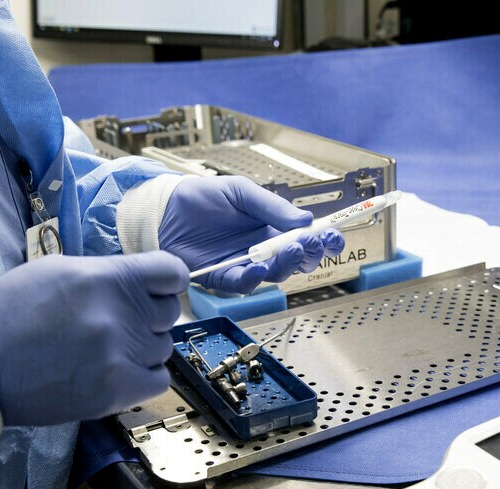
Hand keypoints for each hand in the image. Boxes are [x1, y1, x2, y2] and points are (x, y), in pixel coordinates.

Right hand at [0, 252, 187, 425]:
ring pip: (163, 347)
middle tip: (120, 323)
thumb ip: (106, 274)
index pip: (172, 272)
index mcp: (106, 278)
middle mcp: (120, 314)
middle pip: (169, 312)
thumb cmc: (10, 313)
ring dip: (144, 348)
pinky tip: (119, 371)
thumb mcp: (58, 271)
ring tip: (109, 350)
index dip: (168, 281)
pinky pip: (160, 379)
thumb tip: (141, 283)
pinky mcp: (117, 390)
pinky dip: (145, 376)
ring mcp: (121, 354)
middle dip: (150, 316)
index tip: (157, 290)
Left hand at [159, 176, 344, 293]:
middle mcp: (262, 250)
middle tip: (311, 243)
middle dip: (308, 254)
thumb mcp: (241, 193)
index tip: (335, 238)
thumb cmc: (201, 198)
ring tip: (289, 249)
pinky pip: (242, 284)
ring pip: (274, 275)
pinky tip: (258, 265)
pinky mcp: (222, 279)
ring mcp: (243, 265)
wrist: (164, 209)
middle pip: (295, 261)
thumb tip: (306, 219)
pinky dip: (252, 277)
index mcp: (271, 228)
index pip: (305, 238)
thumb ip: (272, 207)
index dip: (323, 241)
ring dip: (285, 265)